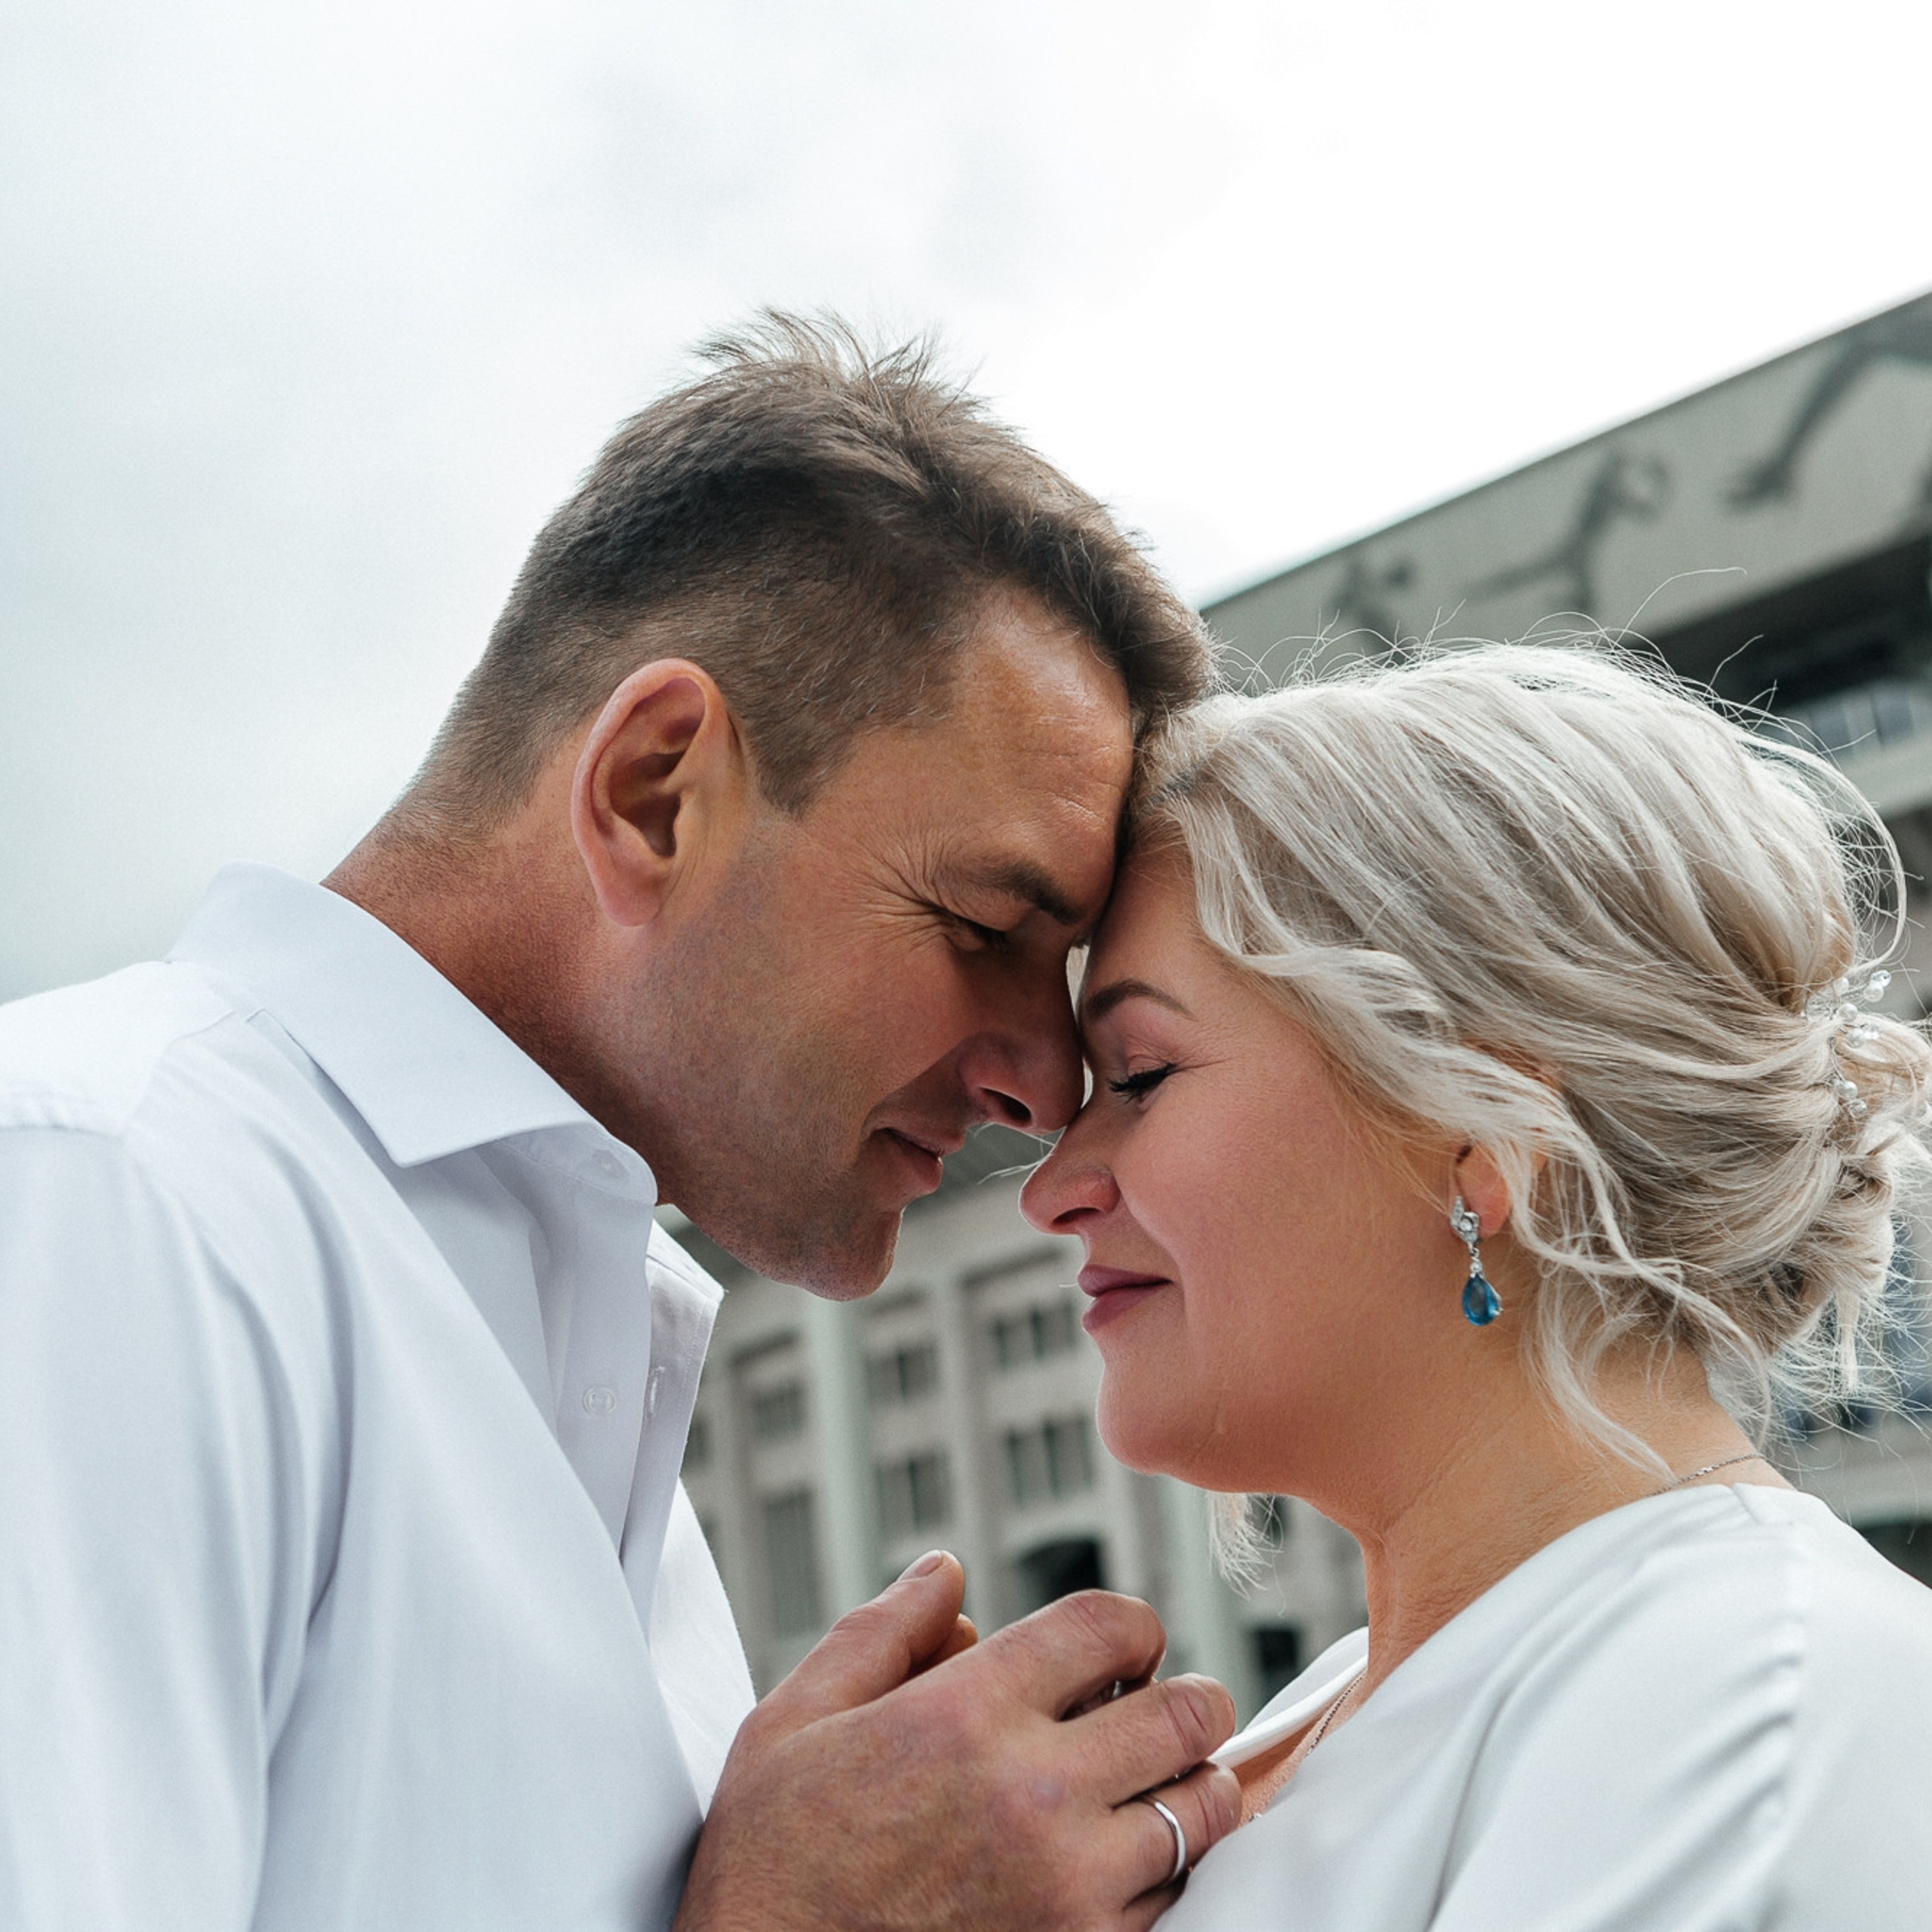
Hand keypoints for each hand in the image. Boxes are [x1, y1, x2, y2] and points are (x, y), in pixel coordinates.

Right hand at [676, 1552, 1239, 1931]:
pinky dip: (1165, 1874)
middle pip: (1185, 1715)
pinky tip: (1124, 1864)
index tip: (1127, 1648)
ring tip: (1157, 1785)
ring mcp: (1068, 1888)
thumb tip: (947, 1575)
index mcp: (965, 1714)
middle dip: (1188, 1699)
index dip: (1134, 1625)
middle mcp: (1032, 1794)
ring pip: (1200, 1811)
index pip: (1109, 1626)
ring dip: (1189, 1787)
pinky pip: (1174, 1901)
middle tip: (1166, 1708)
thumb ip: (882, 1633)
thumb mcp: (794, 1721)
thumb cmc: (771, 1865)